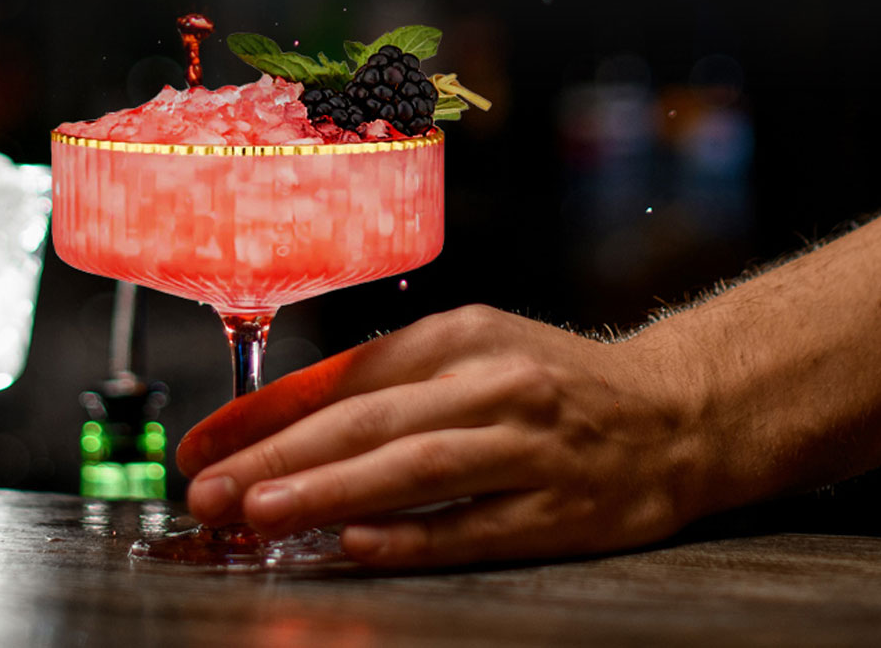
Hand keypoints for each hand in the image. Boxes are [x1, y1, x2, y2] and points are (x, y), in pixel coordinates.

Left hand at [177, 305, 704, 567]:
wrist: (678, 414)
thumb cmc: (559, 387)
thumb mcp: (478, 354)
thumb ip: (390, 382)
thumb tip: (278, 423)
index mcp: (465, 336)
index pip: (346, 374)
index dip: (266, 413)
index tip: (201, 447)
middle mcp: (497, 382)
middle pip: (370, 420)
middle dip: (278, 457)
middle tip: (209, 491)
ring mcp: (530, 447)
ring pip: (415, 468)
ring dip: (330, 492)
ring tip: (260, 515)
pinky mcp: (558, 509)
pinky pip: (473, 526)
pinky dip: (411, 536)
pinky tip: (357, 545)